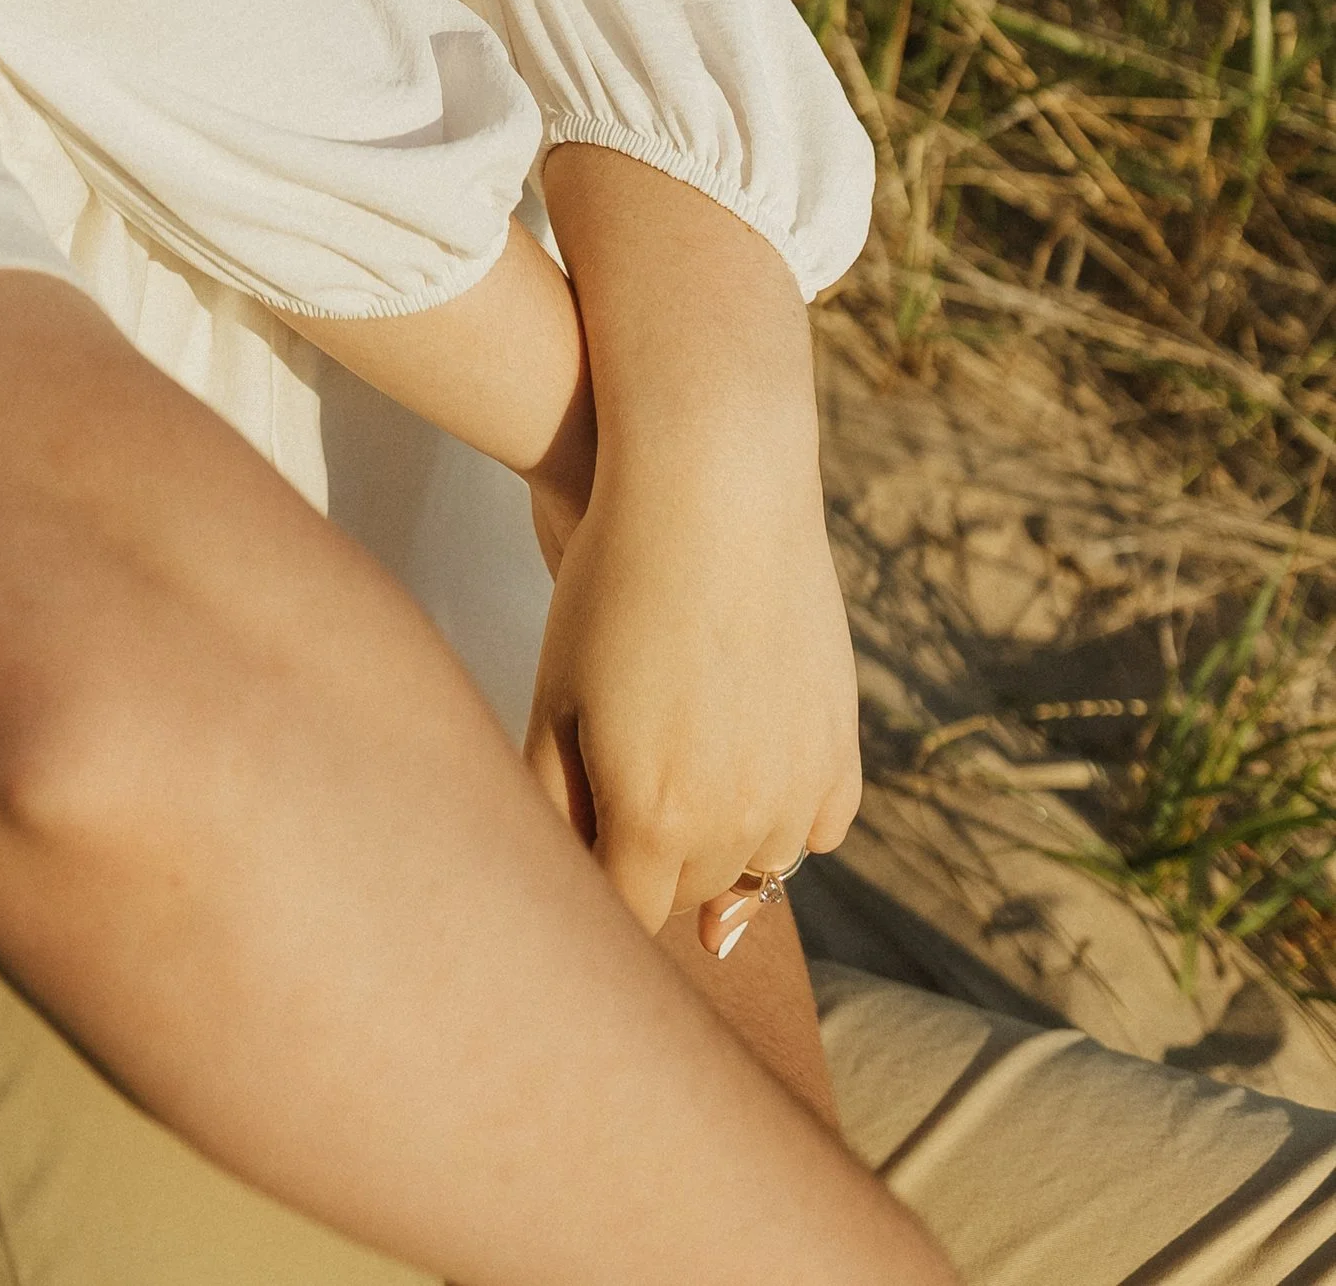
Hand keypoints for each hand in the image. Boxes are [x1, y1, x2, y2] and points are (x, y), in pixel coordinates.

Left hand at [522, 427, 861, 937]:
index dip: (597, 875)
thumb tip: (571, 882)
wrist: (715, 487)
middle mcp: (739, 822)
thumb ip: (559, 804)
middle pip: (690, 894)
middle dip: (652, 858)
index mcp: (655, 819)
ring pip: (755, 866)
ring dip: (720, 839)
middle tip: (624, 778)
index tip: (584, 828)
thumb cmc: (612, 585)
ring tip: (682, 759)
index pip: (625, 912)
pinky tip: (745, 759)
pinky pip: (818, 827)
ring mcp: (802, 788)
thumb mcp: (557, 692)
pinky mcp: (843, 749)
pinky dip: (782, 812)